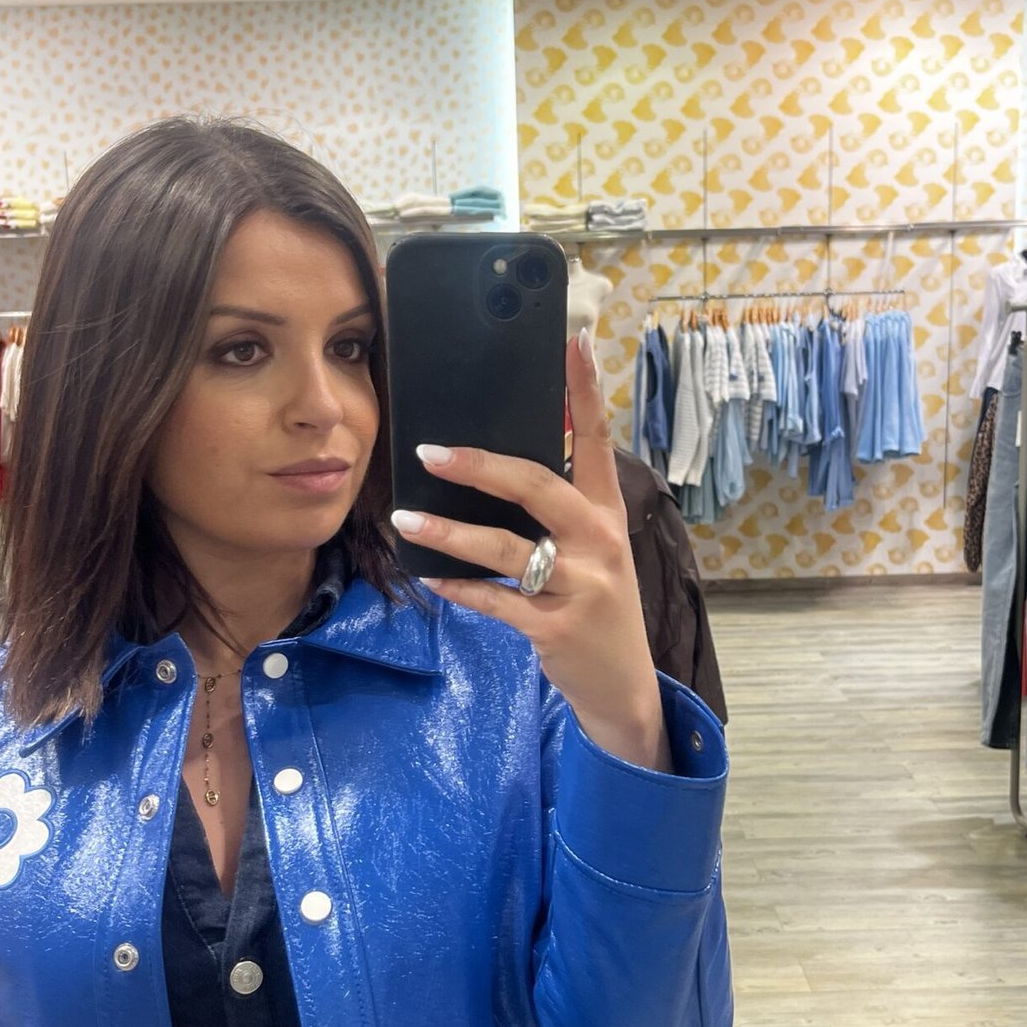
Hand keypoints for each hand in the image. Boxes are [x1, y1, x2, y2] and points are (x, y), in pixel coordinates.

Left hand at [391, 328, 671, 772]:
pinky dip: (461, 588)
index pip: (597, 440)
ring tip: (405, 522)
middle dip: (480, 466)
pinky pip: (497, 601)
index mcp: (607, 512)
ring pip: (507, 548)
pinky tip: (431, 578)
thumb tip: (493, 466)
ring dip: (449, 534)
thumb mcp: (594, 551)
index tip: (572, 341)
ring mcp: (580, 586)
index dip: (585, 390)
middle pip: (538, 486)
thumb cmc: (595, 605)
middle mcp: (599, 542)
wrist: (622, 685)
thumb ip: (558, 511)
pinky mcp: (555, 628)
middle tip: (429, 452)